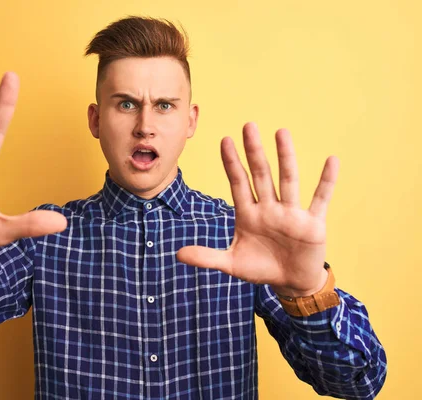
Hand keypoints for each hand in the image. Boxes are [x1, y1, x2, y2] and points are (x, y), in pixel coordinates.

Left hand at [177, 122, 338, 296]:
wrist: (290, 283)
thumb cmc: (260, 268)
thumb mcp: (231, 264)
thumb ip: (206, 257)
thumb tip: (177, 255)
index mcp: (248, 214)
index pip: (238, 183)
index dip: (232, 163)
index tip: (225, 140)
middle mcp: (269, 208)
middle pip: (261, 174)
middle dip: (254, 152)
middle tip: (248, 126)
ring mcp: (291, 213)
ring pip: (288, 180)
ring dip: (286, 157)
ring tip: (281, 132)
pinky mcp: (313, 223)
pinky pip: (321, 199)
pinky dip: (327, 181)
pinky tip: (331, 160)